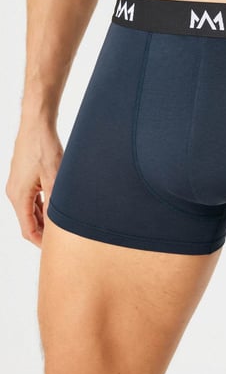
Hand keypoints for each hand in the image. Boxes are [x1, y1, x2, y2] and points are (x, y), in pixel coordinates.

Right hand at [5, 122, 62, 247]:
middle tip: (62, 241)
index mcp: (19, 196)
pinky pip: (31, 199)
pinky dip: (41, 206)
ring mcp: (17, 184)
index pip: (27, 229)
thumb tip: (57, 225)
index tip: (56, 249)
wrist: (37, 124)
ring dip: (43, 219)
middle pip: (27, 221)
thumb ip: (53, 204)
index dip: (41, 242)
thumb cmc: (44, 147)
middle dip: (43, 233)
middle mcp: (14, 192)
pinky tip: (55, 207)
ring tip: (62, 226)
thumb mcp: (55, 178)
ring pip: (29, 210)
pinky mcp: (23, 177)